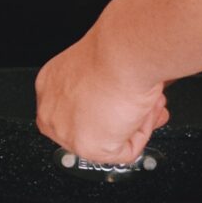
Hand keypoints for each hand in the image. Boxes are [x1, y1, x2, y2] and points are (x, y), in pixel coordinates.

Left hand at [36, 32, 169, 167]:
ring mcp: (66, 131)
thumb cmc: (117, 50)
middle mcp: (52, 109)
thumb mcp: (103, 65)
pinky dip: (142, 133)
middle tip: (145, 106)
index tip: (125, 103)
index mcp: (51, 85)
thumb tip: (123, 102)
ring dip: (137, 121)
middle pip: (94, 126)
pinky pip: (124, 152)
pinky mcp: (87, 147)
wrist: (124, 53)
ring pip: (109, 139)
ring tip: (150, 101)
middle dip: (124, 119)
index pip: (78, 108)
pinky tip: (144, 112)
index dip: (110, 108)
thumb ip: (104, 89)